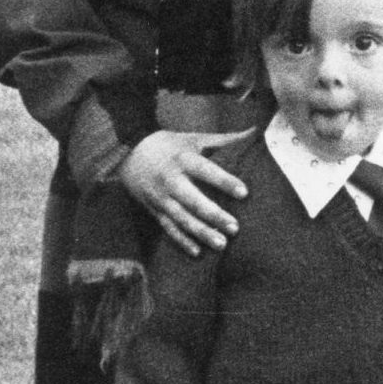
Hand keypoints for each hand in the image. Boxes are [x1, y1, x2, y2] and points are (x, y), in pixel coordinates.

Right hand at [117, 129, 252, 254]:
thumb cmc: (170, 145)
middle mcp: (171, 180)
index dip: (224, 181)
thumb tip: (254, 131)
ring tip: (222, 244)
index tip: (244, 192)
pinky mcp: (154, 210)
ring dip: (201, 232)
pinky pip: (168, 228)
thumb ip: (224, 140)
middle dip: (214, 215)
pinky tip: (197, 252)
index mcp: (183, 158)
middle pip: (193, 200)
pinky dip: (182, 241)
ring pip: (181, 218)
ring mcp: (161, 197)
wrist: (129, 152)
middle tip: (235, 227)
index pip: (206, 170)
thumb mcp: (194, 138)